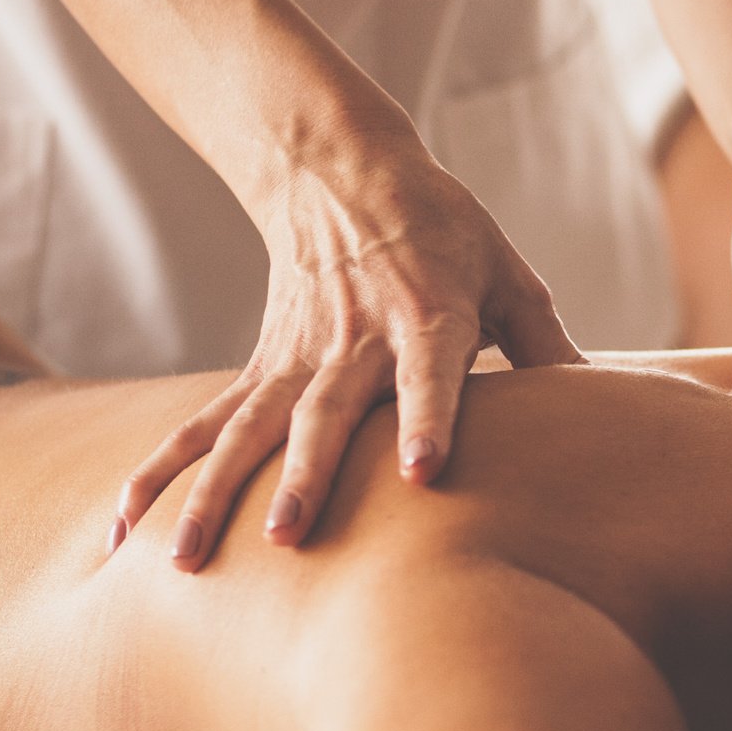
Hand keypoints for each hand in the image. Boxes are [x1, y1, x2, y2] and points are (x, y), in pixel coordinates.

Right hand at [114, 134, 581, 568]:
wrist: (340, 170)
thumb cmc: (446, 231)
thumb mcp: (509, 275)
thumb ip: (547, 348)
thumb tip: (605, 416)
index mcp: (430, 313)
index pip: (432, 370)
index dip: (429, 418)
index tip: (421, 472)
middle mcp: (355, 339)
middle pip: (325, 413)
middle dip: (307, 477)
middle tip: (291, 539)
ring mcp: (297, 356)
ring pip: (249, 430)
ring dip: (216, 494)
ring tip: (186, 560)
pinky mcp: (261, 367)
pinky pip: (206, 426)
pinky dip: (162, 475)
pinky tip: (126, 531)